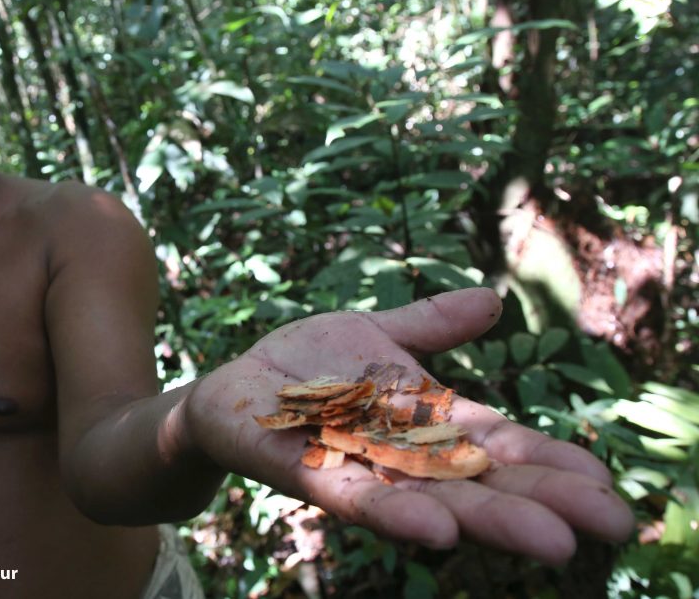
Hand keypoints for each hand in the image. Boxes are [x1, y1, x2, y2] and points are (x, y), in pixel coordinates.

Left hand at [185, 288, 634, 563]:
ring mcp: (355, 465)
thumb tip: (494, 300)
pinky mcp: (303, 470)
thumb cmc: (307, 369)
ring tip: (547, 541)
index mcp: (422, 420)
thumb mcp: (377, 333)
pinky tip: (435, 529)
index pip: (495, 443)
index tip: (608, 483)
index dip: (548, 462)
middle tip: (610, 524)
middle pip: (476, 479)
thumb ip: (431, 323)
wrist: (232, 390)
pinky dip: (394, 510)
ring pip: (428, 497)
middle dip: (539, 500)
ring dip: (484, 518)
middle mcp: (399, 453)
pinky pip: (353, 495)